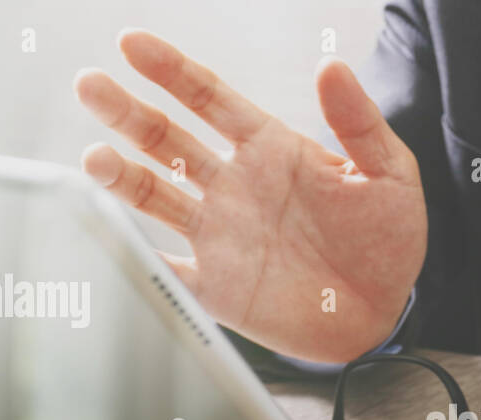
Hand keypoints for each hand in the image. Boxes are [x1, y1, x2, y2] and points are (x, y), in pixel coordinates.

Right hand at [74, 29, 425, 362]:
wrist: (385, 314)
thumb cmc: (387, 242)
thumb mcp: (390, 175)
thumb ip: (359, 124)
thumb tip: (331, 65)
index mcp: (270, 149)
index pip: (210, 98)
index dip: (171, 71)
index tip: (132, 43)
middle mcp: (234, 186)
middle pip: (168, 140)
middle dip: (128, 112)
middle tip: (90, 86)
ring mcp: (220, 235)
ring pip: (156, 197)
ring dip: (122, 177)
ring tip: (94, 159)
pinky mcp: (217, 286)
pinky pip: (166, 268)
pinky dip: (135, 255)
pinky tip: (110, 236)